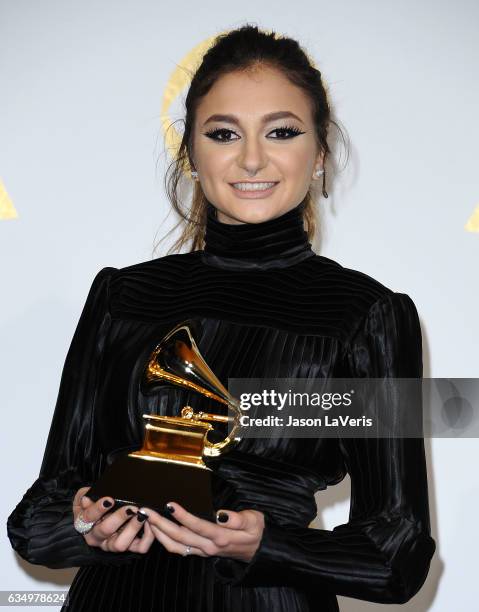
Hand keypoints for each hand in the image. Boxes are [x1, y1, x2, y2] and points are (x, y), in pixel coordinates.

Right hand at [72, 486, 154, 553]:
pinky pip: (139, 547)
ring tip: (141, 515)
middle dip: (119, 518)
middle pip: (105, 531)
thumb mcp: (86, 497)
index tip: (109, 500)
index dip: (98, 509)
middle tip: (130, 507)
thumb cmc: (95, 504)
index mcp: (85, 524)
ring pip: (121, 544)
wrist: (103, 514)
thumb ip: (85, 496)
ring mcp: (113, 544)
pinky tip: (149, 522)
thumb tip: (87, 499)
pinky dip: (147, 536)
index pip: (88, 518)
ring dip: (132, 528)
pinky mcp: (129, 547)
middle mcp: (98, 537)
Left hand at [141, 502, 264, 561]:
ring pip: (176, 546)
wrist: (258, 549)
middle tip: (148, 511)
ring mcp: (204, 551)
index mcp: (221, 537)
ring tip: (148, 520)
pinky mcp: (201, 552)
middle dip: (161, 524)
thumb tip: (221, 515)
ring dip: (160, 534)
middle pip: (181, 537)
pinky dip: (166, 541)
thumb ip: (238, 519)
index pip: (198, 526)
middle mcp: (209, 546)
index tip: (170, 505)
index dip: (183, 516)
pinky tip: (158, 531)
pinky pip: (180, 550)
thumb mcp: (254, 521)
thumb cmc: (255, 530)